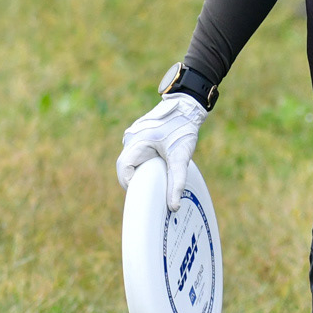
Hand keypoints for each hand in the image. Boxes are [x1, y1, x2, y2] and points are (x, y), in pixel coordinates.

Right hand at [116, 94, 207, 210]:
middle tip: (151, 190)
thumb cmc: (183, 128)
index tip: (143, 194)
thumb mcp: (181, 157)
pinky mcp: (140, 136)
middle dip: (136, 180)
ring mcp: (134, 136)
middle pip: (125, 167)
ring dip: (139, 172)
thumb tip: (173, 206)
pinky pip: (136, 154)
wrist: (188, 105)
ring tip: (154, 181)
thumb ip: (177, 182)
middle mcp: (131, 138)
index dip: (130, 184)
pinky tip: (155, 169)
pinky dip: (143, 164)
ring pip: (130, 161)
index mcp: (136, 142)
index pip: (124, 169)